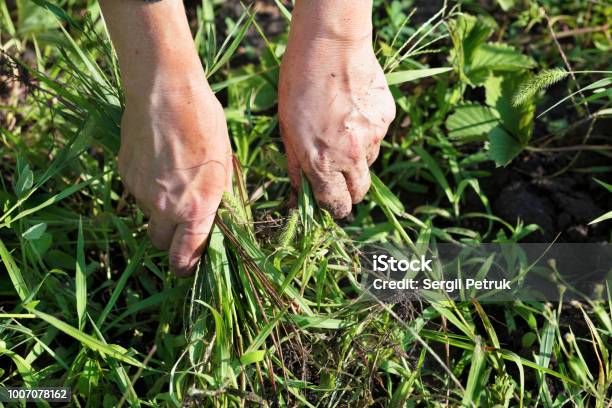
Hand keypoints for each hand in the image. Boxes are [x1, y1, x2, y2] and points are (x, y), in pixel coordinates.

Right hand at [118, 80, 231, 276]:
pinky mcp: (125, 174)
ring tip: (173, 175)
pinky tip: (158, 160)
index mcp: (196, 207)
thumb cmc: (204, 123)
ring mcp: (140, 191)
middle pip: (161, 243)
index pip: (185, 257)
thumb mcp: (224, 164)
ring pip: (149, 215)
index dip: (187, 266)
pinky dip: (147, 186)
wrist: (165, 90)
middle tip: (183, 221)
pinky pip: (137, 192)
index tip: (189, 265)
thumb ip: (217, 198)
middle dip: (171, 239)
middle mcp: (165, 206)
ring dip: (160, 208)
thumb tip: (216, 220)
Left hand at [279, 29, 394, 218]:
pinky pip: (377, 136)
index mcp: (322, 162)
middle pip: (360, 192)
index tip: (331, 202)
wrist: (330, 46)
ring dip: (357, 157)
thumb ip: (296, 166)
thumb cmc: (298, 85)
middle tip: (338, 174)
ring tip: (341, 128)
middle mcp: (351, 156)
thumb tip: (298, 195)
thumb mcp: (286, 129)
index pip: (337, 205)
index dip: (334, 208)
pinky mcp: (386, 119)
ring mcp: (373, 137)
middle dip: (349, 191)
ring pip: (369, 162)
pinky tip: (353, 110)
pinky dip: (367, 131)